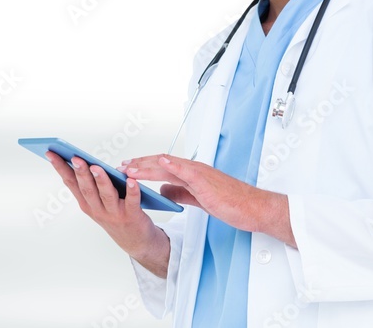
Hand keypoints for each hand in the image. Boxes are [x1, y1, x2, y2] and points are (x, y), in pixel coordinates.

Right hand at [44, 152, 170, 275]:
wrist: (135, 242)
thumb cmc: (116, 216)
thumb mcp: (97, 203)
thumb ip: (91, 185)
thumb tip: (85, 161)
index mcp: (86, 203)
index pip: (70, 182)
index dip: (60, 167)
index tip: (50, 153)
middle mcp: (97, 209)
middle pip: (87, 189)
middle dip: (80, 173)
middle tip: (75, 158)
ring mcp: (114, 214)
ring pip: (106, 195)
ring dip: (101, 180)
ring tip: (96, 167)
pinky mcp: (132, 216)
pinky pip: (131, 201)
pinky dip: (132, 191)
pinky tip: (131, 180)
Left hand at [121, 154, 295, 247]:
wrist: (252, 209)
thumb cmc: (231, 204)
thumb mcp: (198, 198)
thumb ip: (180, 192)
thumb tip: (162, 191)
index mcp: (192, 173)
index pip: (162, 166)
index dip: (142, 166)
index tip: (126, 168)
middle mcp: (194, 169)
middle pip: (161, 163)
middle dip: (138, 164)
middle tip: (119, 167)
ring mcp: (201, 174)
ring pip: (169, 165)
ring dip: (147, 165)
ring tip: (129, 168)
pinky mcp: (207, 182)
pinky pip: (188, 171)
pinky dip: (173, 165)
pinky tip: (160, 163)